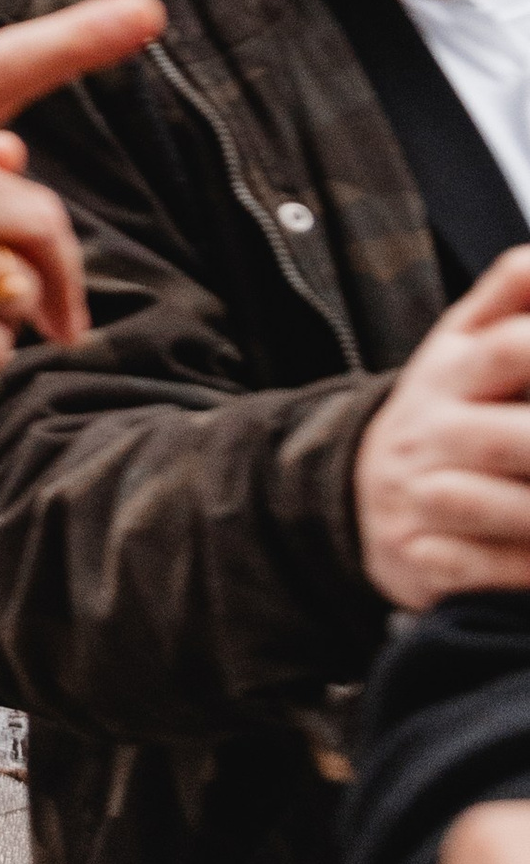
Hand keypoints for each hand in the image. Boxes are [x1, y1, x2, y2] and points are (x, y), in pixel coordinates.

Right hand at [354, 250, 529, 605]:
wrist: (351, 492)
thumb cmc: (444, 411)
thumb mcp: (462, 341)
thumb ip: (512, 292)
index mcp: (451, 369)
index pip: (511, 347)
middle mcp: (432, 432)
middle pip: (515, 439)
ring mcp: (421, 498)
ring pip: (499, 509)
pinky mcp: (421, 558)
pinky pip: (482, 571)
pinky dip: (528, 570)